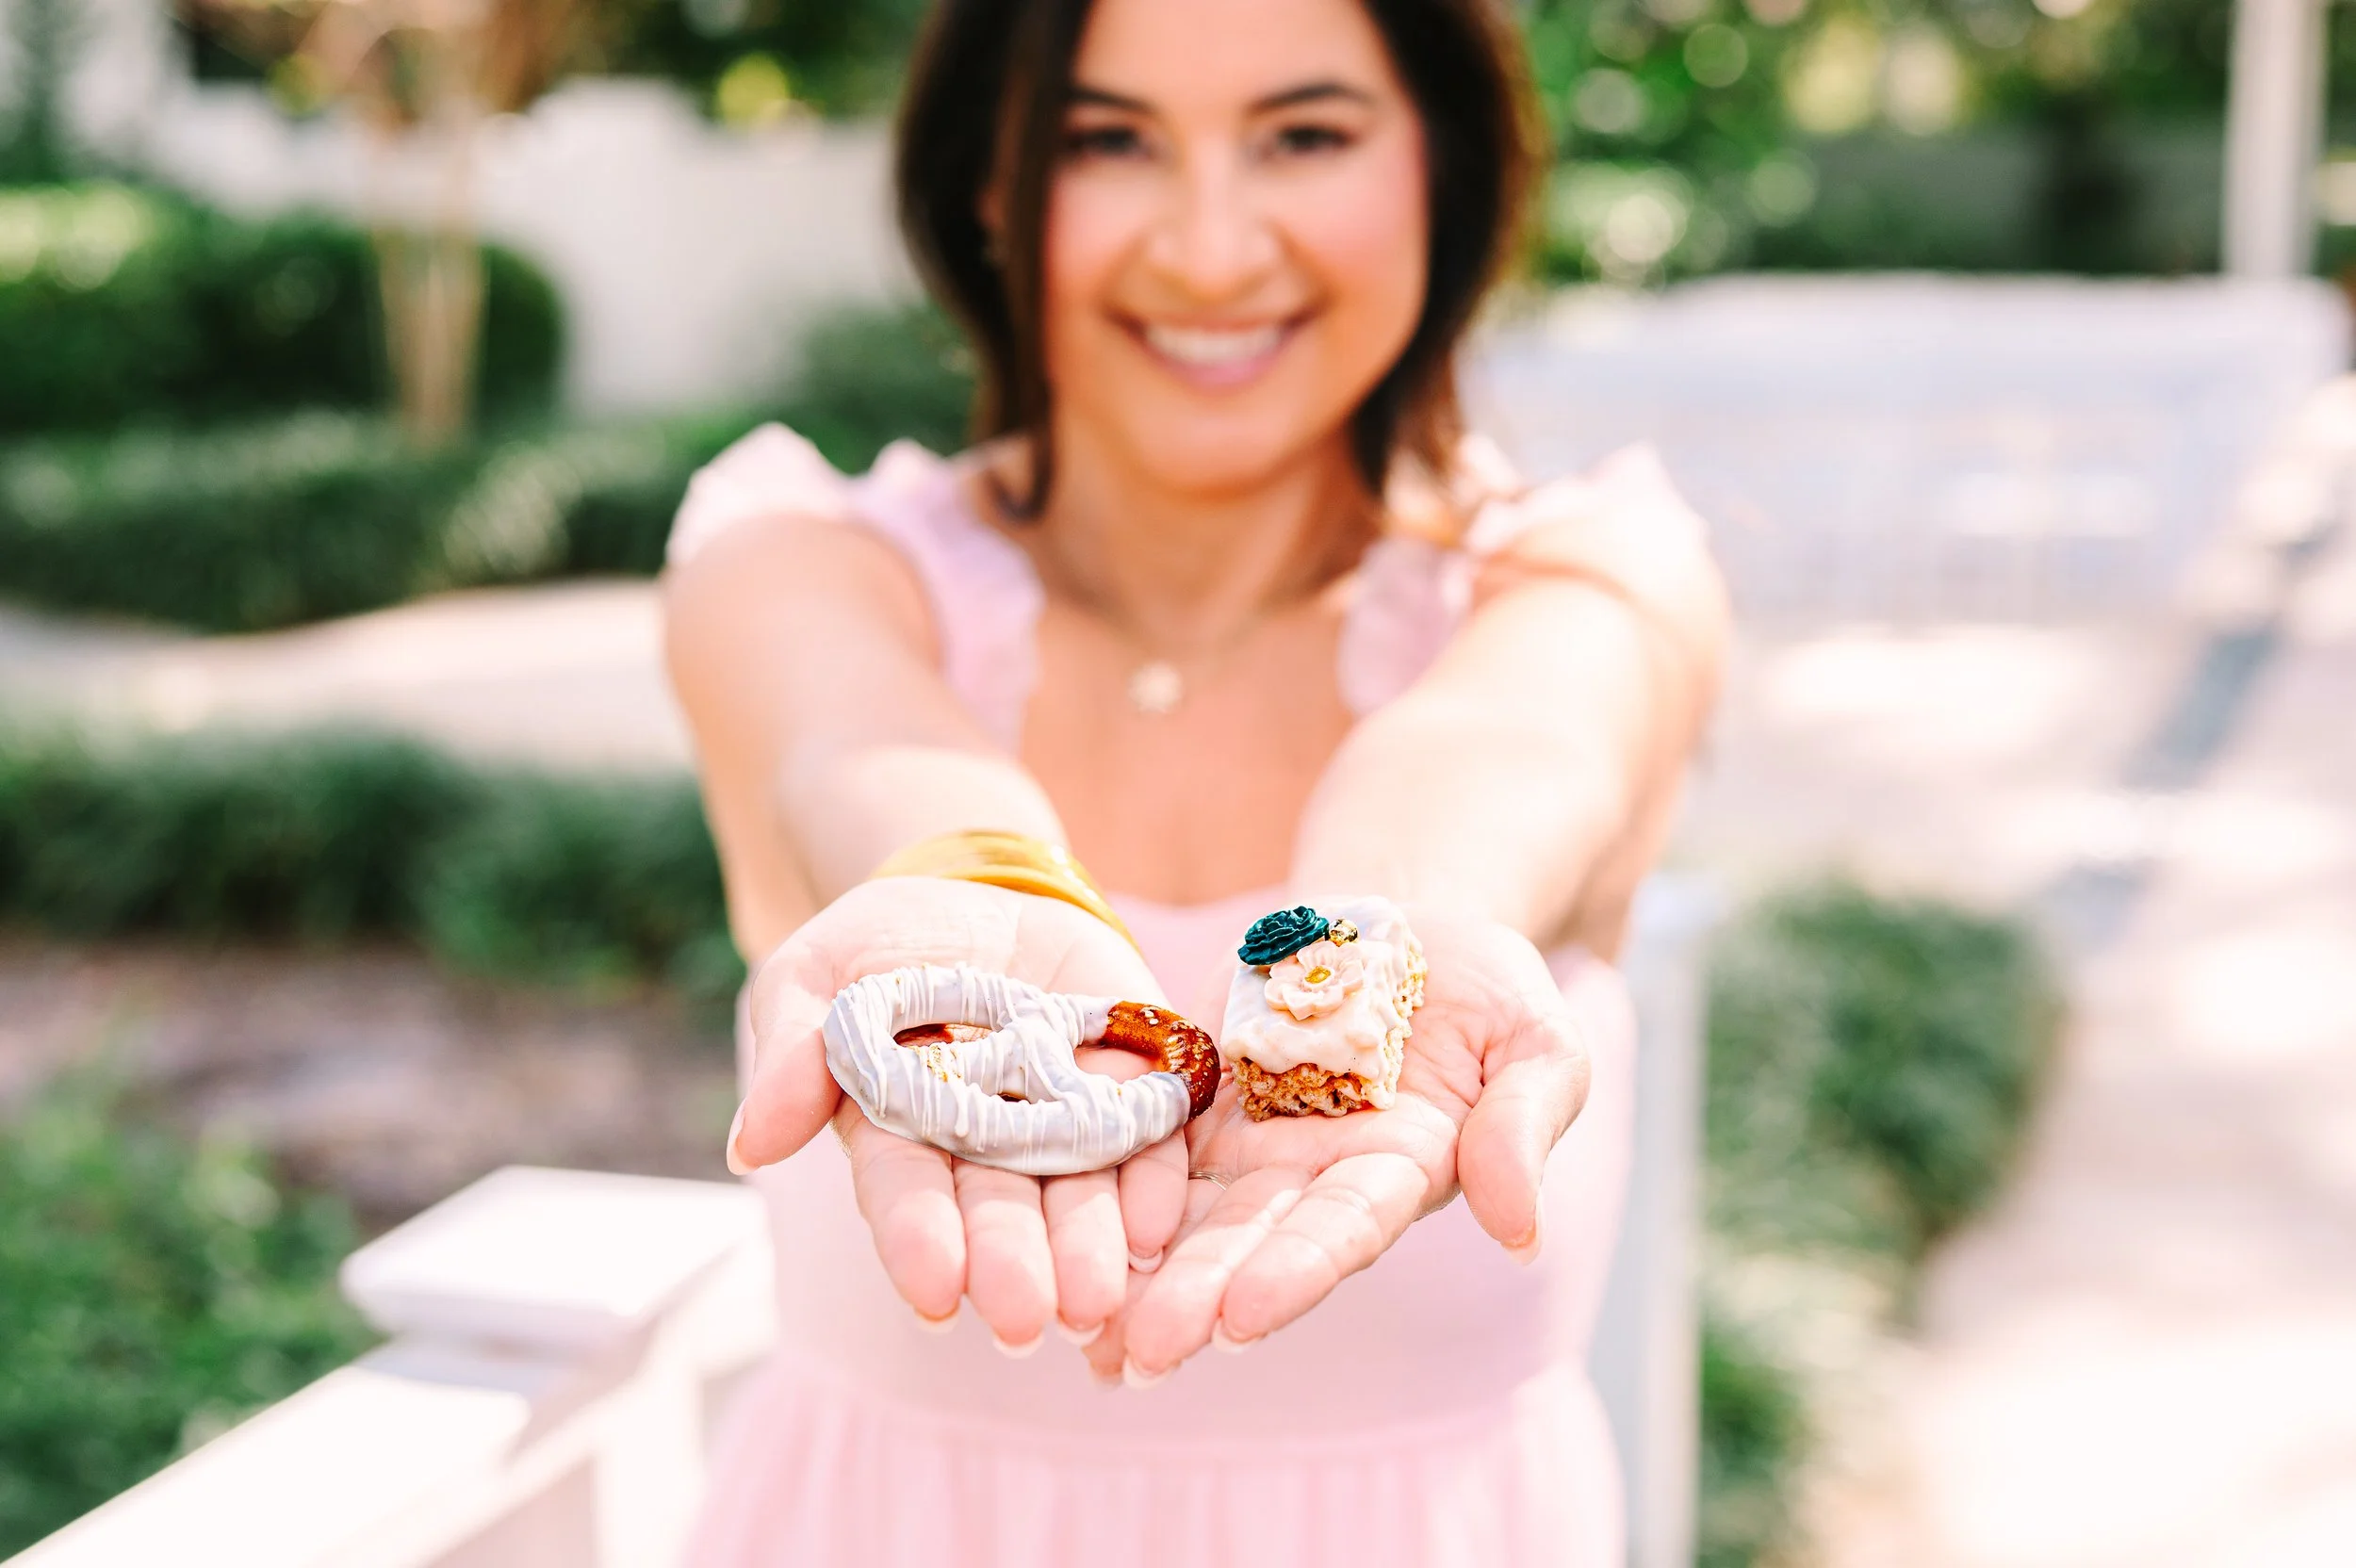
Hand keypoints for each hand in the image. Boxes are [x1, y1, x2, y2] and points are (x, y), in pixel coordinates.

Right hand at [728, 876, 1189, 1348]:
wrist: (976, 892)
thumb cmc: (877, 946)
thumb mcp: (815, 976)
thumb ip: (794, 1052)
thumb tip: (749, 1146)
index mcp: (902, 1134)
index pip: (907, 1193)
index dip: (920, 1240)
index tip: (933, 1291)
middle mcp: (988, 1145)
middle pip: (1001, 1209)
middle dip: (1013, 1263)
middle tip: (1027, 1319)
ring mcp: (1064, 1115)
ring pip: (1080, 1189)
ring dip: (1091, 1245)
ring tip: (1100, 1298)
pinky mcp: (1132, 1079)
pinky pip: (1150, 1135)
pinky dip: (1156, 1179)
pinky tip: (1160, 1223)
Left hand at [1104, 908, 1591, 1380]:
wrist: (1407, 919)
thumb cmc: (1491, 989)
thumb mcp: (1539, 1041)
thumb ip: (1525, 1127)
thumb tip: (1520, 1233)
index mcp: (1399, 1169)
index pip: (1343, 1229)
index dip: (1294, 1272)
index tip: (1242, 1320)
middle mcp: (1313, 1171)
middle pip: (1247, 1238)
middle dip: (1193, 1296)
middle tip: (1136, 1355)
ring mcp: (1249, 1133)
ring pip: (1182, 1205)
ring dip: (1134, 1268)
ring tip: (1080, 1326)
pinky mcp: (1195, 1088)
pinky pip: (1139, 1137)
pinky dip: (1098, 1186)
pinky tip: (1046, 1236)